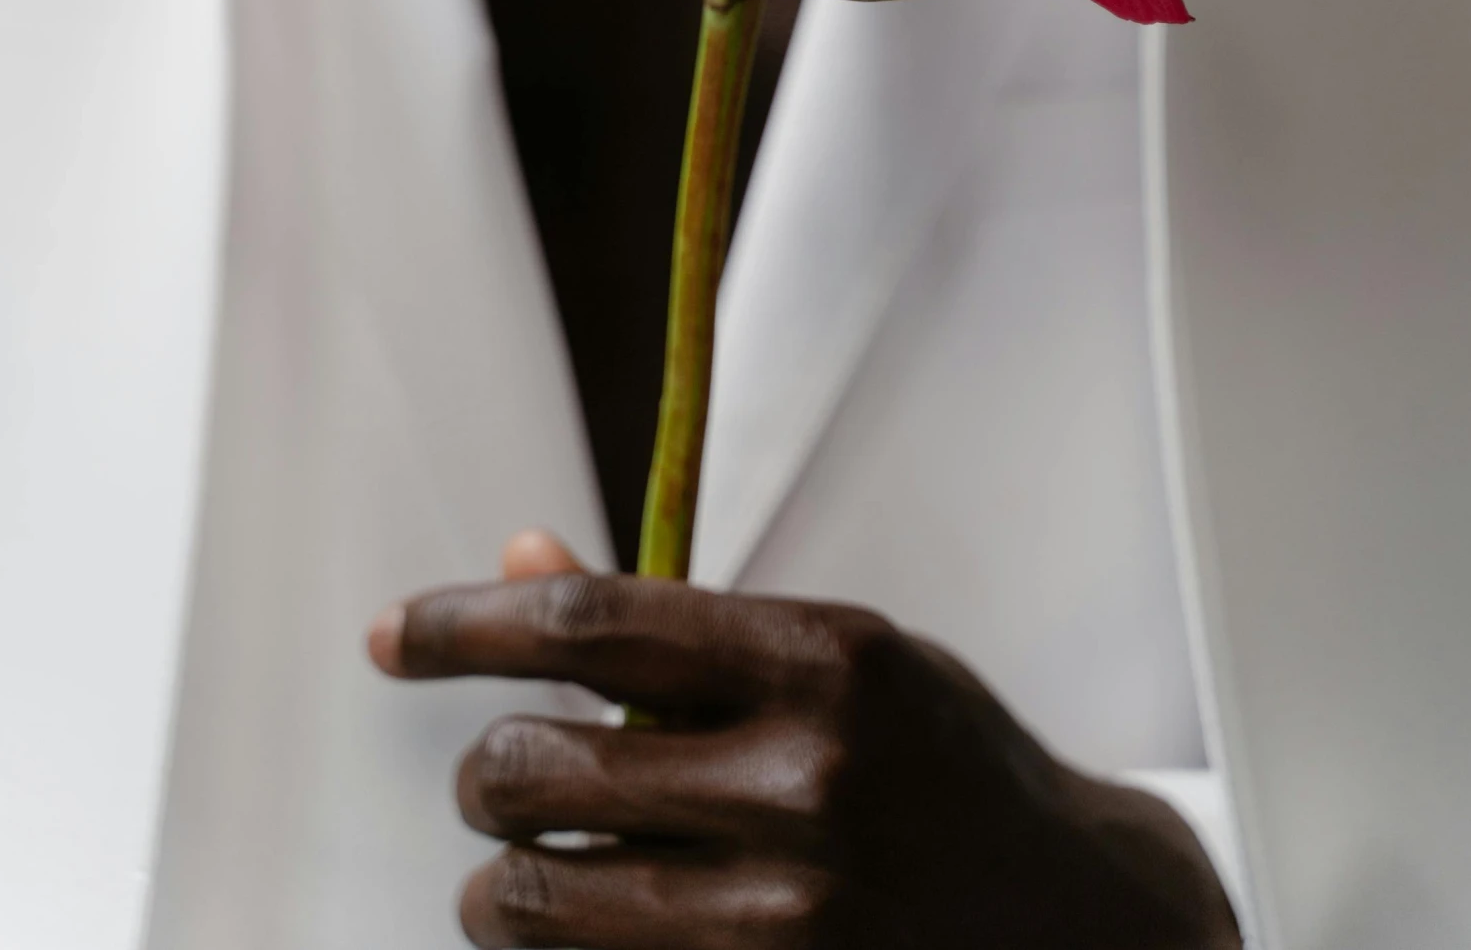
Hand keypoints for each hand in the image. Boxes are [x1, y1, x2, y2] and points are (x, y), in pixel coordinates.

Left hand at [369, 534, 1241, 949]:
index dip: (465, 626)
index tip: (389, 634)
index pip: (591, 626)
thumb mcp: (831, 659)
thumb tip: (515, 557)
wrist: (1081, 925)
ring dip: (500, 882)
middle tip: (506, 775)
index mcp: (824, 660)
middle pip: (530, 766)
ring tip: (533, 865)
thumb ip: (671, 626)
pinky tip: (596, 929)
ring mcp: (791, 919)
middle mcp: (806, 785)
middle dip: (484, 771)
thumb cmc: (936, 768)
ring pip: (528, 897)